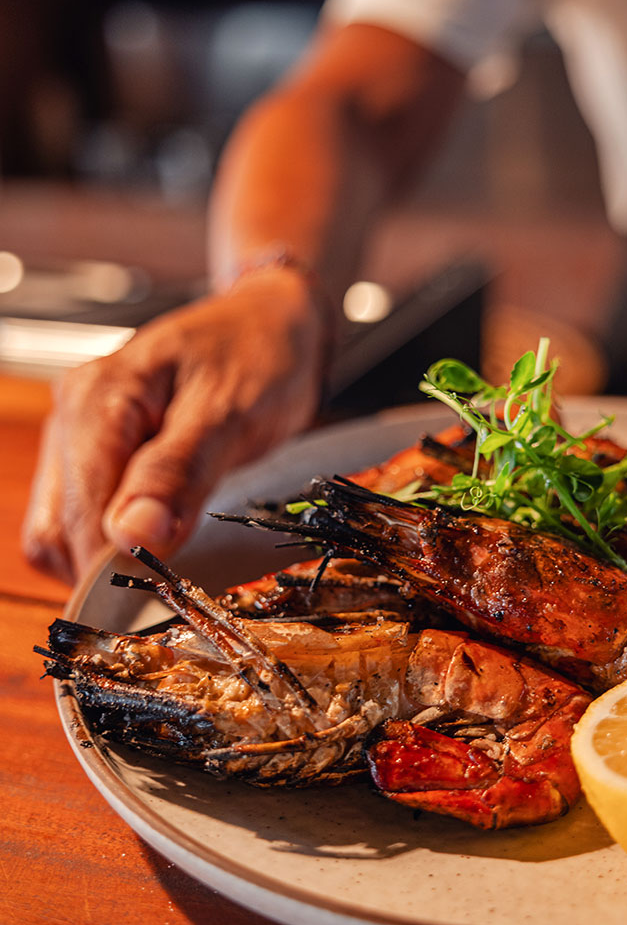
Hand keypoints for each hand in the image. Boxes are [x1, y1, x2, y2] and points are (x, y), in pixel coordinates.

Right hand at [22, 267, 326, 583]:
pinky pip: (77, 518)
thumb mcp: (231, 415)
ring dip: (101, 564)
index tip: (157, 600)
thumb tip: (132, 535)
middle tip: (169, 594)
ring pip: (59, 529)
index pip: (82, 510)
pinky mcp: (93, 454)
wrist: (269, 324)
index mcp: (99, 398)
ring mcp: (77, 436)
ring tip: (162, 571)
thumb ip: (179, 473)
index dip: (114, 566)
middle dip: (107, 571)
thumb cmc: (258, 358)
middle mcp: (73, 415)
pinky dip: (106, 547)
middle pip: (59, 526)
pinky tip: (152, 547)